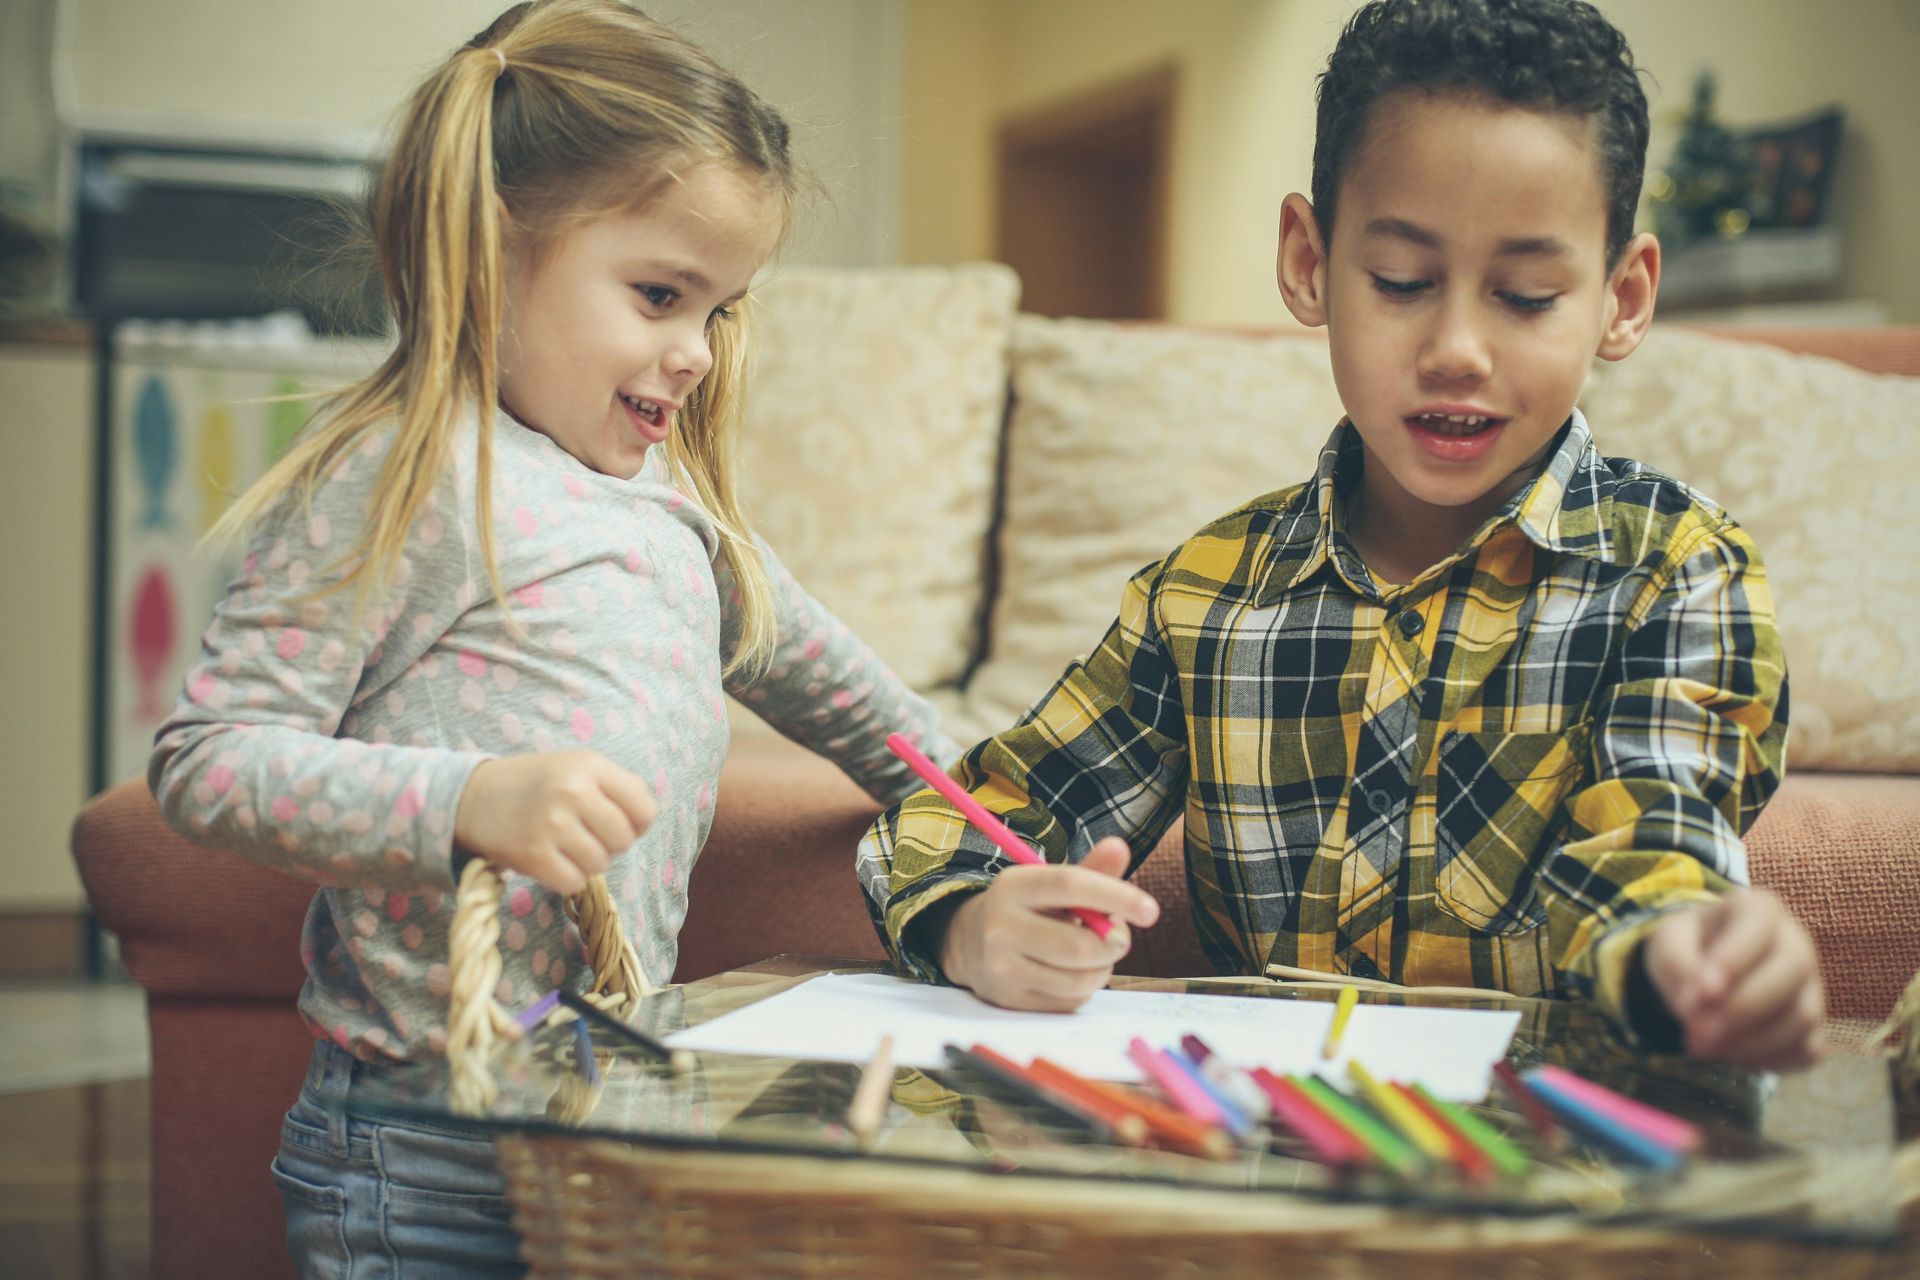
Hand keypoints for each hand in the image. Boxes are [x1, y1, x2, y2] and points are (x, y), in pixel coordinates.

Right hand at [453, 752, 657, 896]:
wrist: (470, 797)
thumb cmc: (533, 784)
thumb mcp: (576, 766)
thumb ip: (615, 786)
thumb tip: (645, 818)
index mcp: (590, 765)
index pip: (644, 809)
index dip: (637, 823)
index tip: (617, 823)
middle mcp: (573, 791)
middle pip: (624, 840)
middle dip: (610, 844)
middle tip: (585, 835)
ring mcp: (552, 824)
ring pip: (600, 864)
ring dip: (587, 862)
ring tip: (565, 846)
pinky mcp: (533, 855)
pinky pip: (574, 883)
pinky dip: (566, 878)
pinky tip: (552, 861)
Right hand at [937, 836, 1160, 1012]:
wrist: (971, 944)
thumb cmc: (1029, 908)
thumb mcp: (1053, 884)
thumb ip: (1091, 870)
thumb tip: (1119, 847)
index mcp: (1013, 886)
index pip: (1070, 885)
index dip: (1116, 895)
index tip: (1150, 910)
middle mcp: (1001, 926)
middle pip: (1079, 945)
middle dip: (1114, 944)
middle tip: (1120, 937)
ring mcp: (1002, 967)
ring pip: (1079, 979)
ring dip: (1102, 968)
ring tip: (1093, 954)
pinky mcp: (1010, 1000)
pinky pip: (1069, 1000)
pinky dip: (1083, 988)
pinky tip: (1070, 972)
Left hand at [1642, 889, 1824, 1070]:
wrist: (1706, 972)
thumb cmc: (1689, 948)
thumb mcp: (1669, 944)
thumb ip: (1678, 966)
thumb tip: (1695, 1010)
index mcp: (1760, 908)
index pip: (1757, 927)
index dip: (1732, 960)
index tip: (1700, 993)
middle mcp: (1796, 942)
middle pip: (1791, 972)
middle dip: (1743, 1009)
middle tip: (1697, 1035)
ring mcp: (1812, 986)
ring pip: (1803, 1016)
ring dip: (1753, 1041)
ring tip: (1705, 1047)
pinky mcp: (1814, 1026)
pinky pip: (1807, 1049)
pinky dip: (1771, 1061)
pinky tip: (1733, 1057)